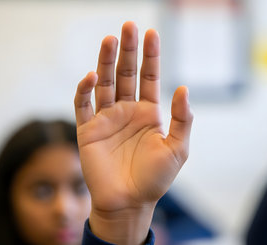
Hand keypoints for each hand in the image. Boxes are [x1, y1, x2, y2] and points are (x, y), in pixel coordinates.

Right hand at [74, 22, 192, 243]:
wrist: (128, 203)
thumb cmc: (154, 179)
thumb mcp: (177, 149)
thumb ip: (181, 119)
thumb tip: (183, 88)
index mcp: (148, 113)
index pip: (149, 77)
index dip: (150, 56)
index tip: (152, 33)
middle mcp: (126, 111)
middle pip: (126, 74)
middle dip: (127, 51)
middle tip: (128, 26)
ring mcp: (106, 119)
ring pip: (105, 83)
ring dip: (106, 61)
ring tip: (110, 40)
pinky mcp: (87, 130)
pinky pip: (83, 105)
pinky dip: (85, 90)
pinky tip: (92, 77)